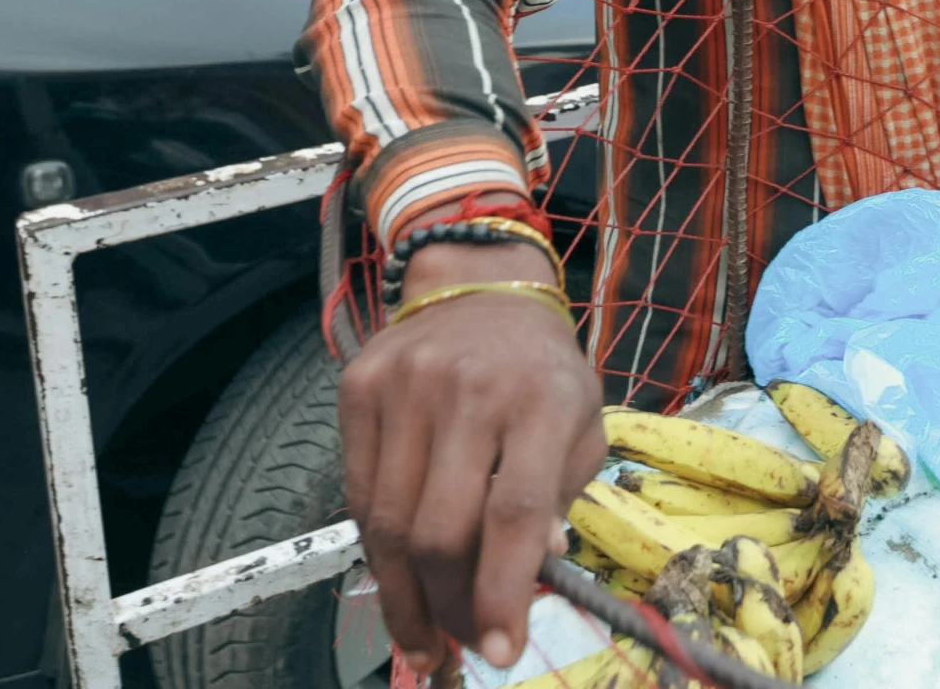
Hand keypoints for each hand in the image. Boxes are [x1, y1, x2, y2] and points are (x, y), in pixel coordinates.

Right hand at [338, 237, 604, 675]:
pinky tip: (397, 577)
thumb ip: (562, 496)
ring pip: (387, 523)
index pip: (515, 514)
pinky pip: (357, 494)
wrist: (479, 288)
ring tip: (421, 638)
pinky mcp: (358, 387)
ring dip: (404, 597)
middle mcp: (470, 389)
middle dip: (448, 609)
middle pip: (441, 530)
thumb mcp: (582, 423)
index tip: (502, 650)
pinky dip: (376, 549)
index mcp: (542, 400)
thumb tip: (530, 572)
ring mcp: (407, 385)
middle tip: (456, 650)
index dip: (503, 594)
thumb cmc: (541, 371)